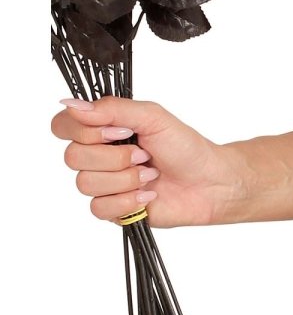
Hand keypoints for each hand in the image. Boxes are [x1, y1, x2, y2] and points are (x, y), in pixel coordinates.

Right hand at [51, 95, 244, 228]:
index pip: (63, 125)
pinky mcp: (111, 209)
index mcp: (107, 128)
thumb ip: (113, 109)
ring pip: (85, 183)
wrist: (207, 181)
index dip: (84, 130)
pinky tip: (148, 193)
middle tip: (144, 153)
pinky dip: (129, 199)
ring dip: (126, 178)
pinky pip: (99, 208)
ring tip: (150, 172)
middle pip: (72, 157)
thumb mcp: (153, 117)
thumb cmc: (185, 146)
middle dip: (115, 156)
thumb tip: (73, 104)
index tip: (119, 131)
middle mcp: (100, 154)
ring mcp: (104, 183)